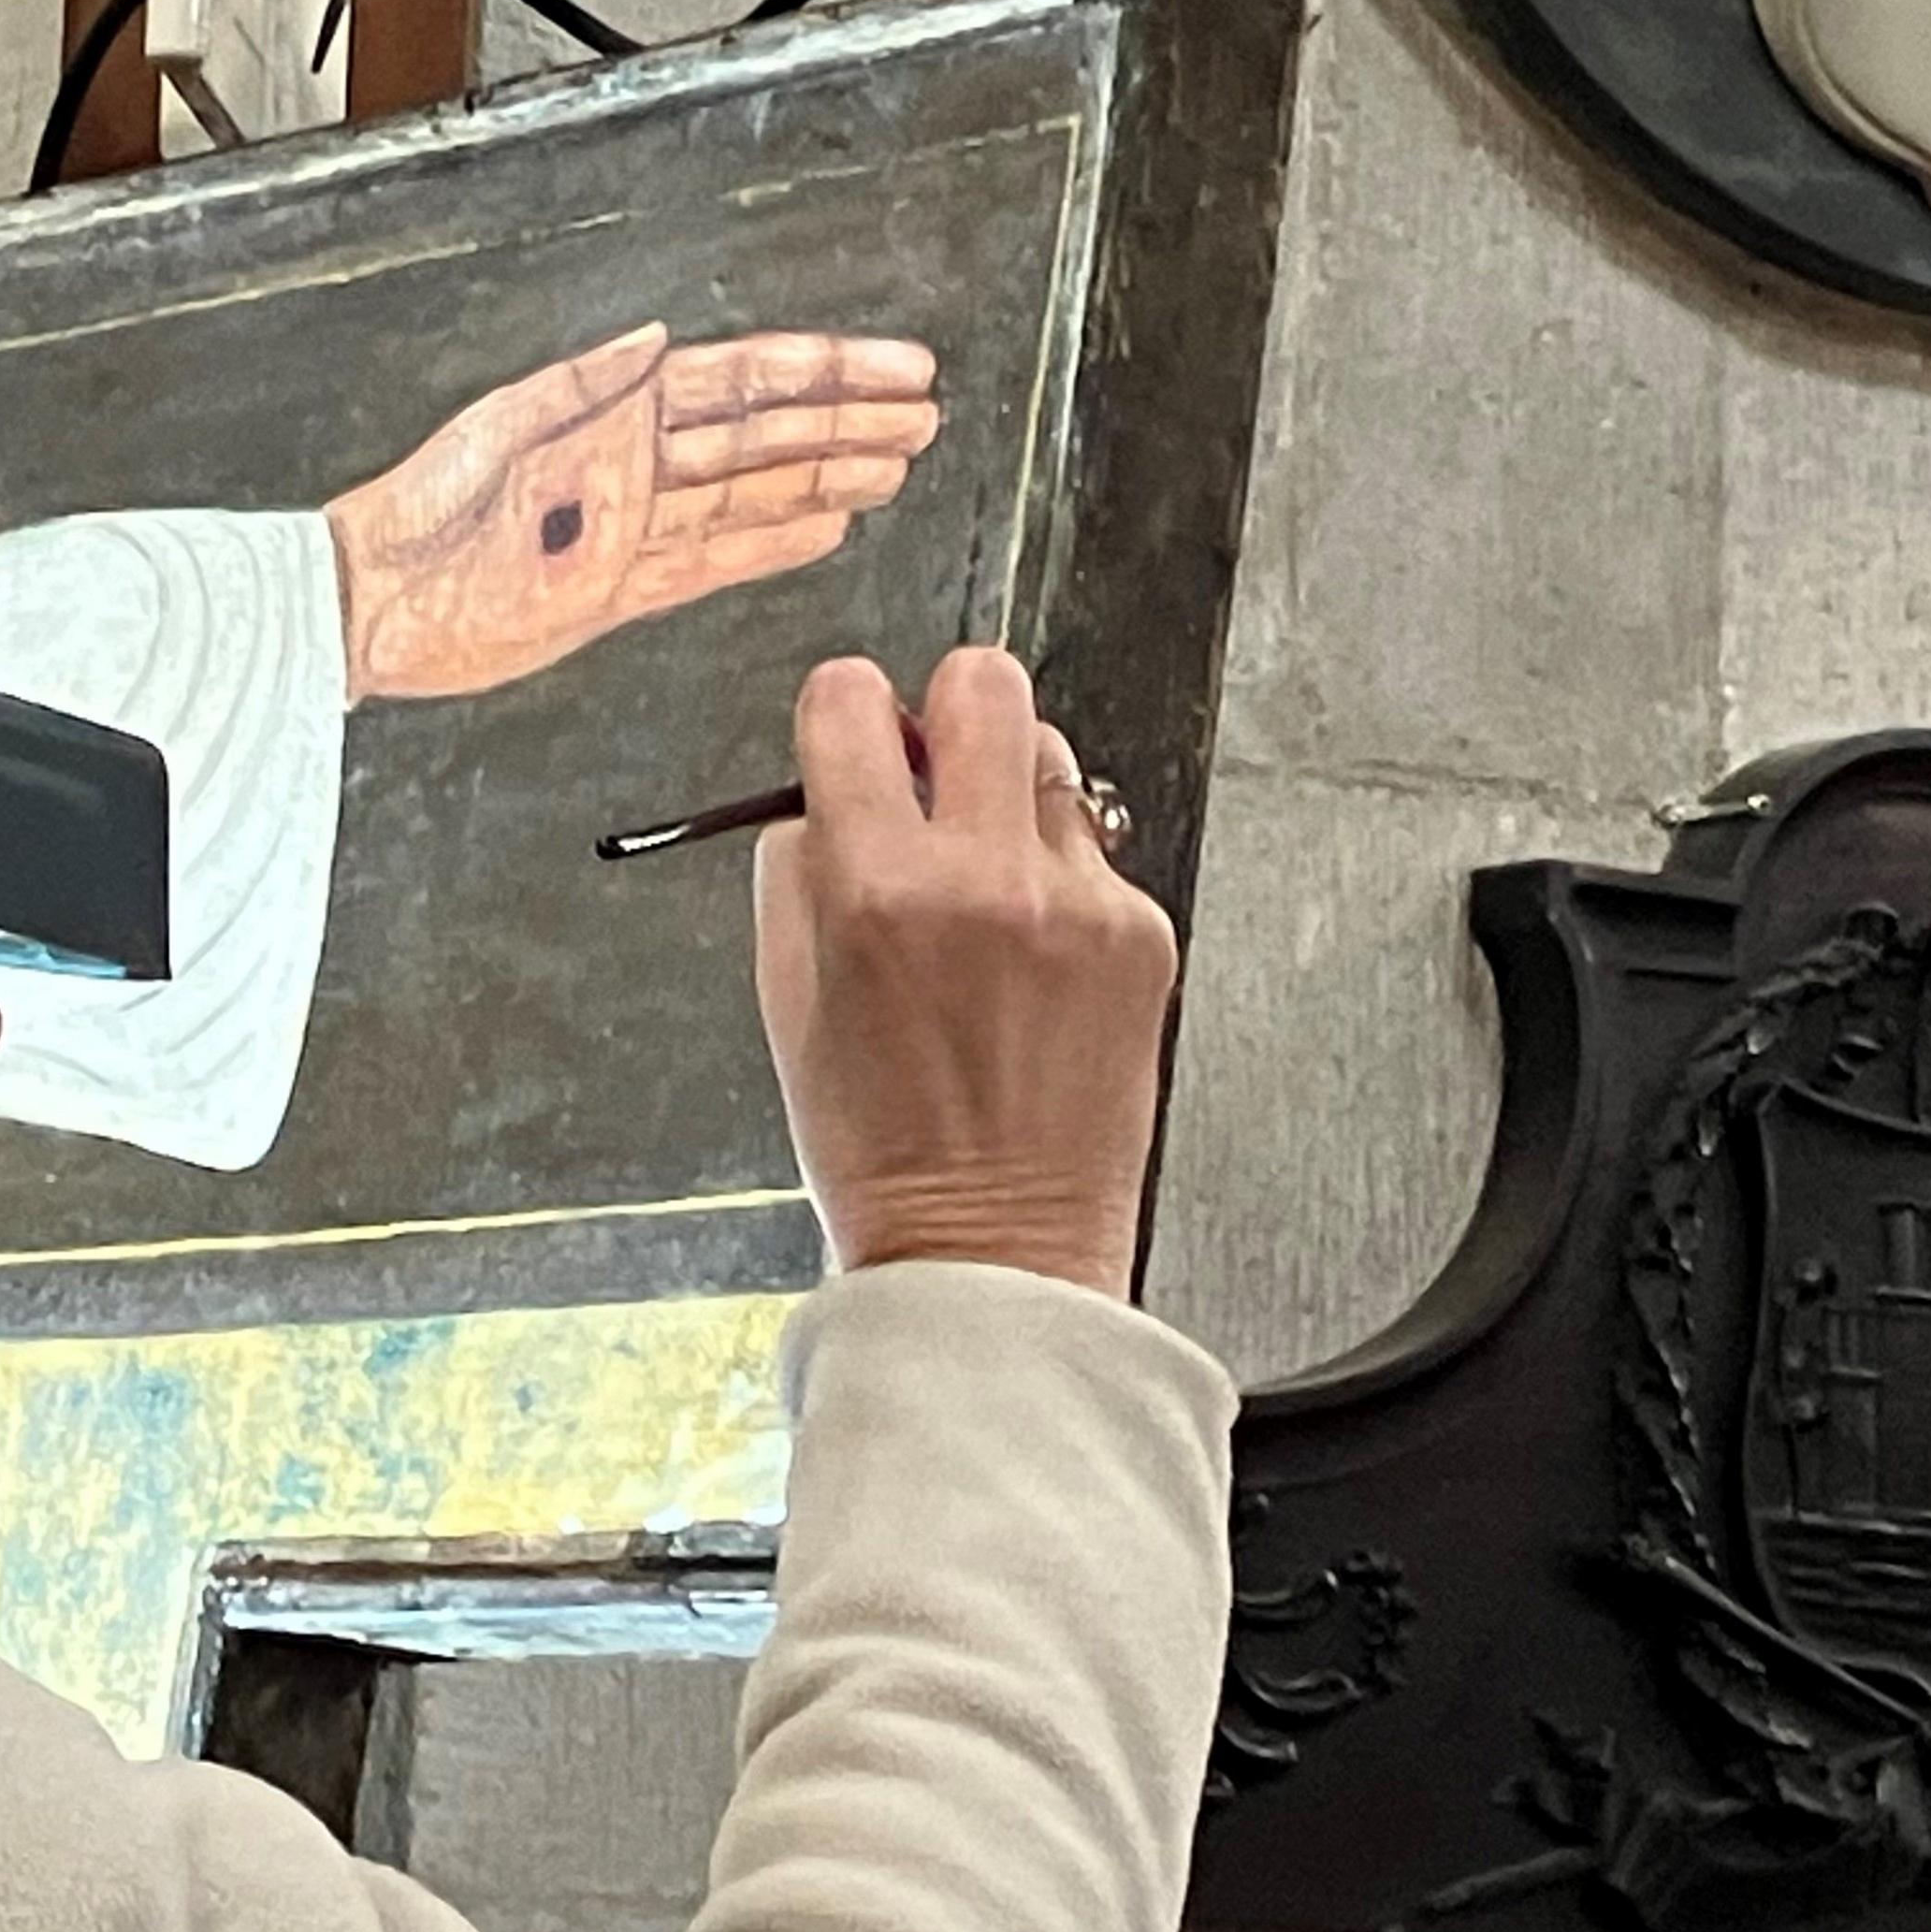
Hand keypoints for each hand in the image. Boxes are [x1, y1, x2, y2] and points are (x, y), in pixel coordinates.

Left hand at [324, 326, 939, 702]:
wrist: (374, 602)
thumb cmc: (416, 509)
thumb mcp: (496, 426)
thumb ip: (582, 383)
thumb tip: (660, 339)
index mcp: (612, 414)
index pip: (741, 384)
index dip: (821, 372)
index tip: (889, 368)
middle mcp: (636, 466)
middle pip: (765, 436)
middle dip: (847, 423)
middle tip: (921, 417)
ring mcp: (636, 529)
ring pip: (756, 495)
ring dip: (827, 477)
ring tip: (894, 464)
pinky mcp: (623, 590)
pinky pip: (717, 561)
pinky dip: (773, 543)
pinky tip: (826, 526)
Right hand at [753, 647, 1177, 1299]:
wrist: (990, 1250)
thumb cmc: (879, 1147)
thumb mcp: (787, 999)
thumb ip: (800, 870)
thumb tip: (823, 789)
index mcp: (874, 885)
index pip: (851, 699)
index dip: (843, 711)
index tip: (851, 738)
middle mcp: (984, 877)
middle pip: (981, 681)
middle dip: (946, 712)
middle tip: (934, 774)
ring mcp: (1079, 902)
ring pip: (1050, 760)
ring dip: (1008, 797)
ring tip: (987, 887)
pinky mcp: (1142, 935)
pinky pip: (1094, 856)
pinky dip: (1060, 889)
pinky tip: (1033, 967)